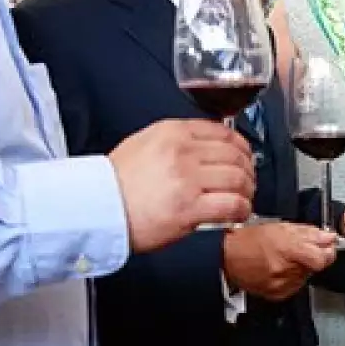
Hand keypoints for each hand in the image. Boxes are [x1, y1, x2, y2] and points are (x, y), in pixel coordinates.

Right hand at [110, 120, 255, 253]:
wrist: (97, 208)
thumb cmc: (116, 182)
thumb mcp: (144, 143)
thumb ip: (176, 140)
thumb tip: (206, 147)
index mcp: (173, 132)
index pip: (223, 132)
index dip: (241, 146)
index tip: (244, 157)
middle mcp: (183, 151)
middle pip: (235, 155)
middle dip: (248, 170)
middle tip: (247, 182)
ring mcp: (187, 180)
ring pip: (238, 179)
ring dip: (247, 191)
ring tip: (243, 199)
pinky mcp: (189, 208)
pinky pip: (231, 204)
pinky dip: (241, 209)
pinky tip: (238, 213)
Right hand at [223, 221, 337, 300]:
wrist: (227, 258)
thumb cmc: (249, 240)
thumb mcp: (281, 227)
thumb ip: (308, 233)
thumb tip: (328, 237)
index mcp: (289, 249)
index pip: (322, 258)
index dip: (328, 253)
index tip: (326, 248)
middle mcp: (286, 269)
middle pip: (315, 267)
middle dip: (312, 257)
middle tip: (298, 250)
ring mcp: (281, 284)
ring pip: (305, 277)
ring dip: (301, 268)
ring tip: (284, 258)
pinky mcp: (277, 294)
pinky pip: (294, 286)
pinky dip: (291, 278)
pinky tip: (279, 269)